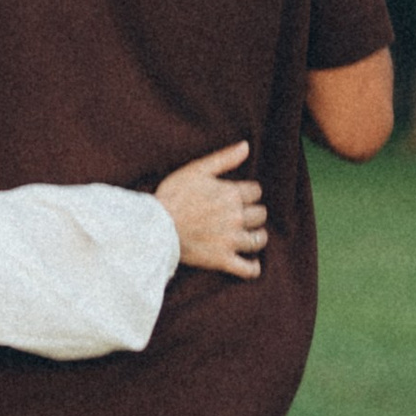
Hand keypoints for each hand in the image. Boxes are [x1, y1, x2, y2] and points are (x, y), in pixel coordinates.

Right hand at [153, 140, 266, 277]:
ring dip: (257, 236)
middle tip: (242, 215)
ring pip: (258, 239)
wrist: (155, 226)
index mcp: (231, 194)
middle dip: (253, 213)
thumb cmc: (173, 195)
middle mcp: (235, 217)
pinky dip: (253, 267)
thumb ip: (224, 159)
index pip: (256, 191)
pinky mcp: (222, 260)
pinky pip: (247, 269)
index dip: (249, 192)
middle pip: (260, 214)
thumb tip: (246, 146)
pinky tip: (252, 263)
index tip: (239, 195)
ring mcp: (230, 240)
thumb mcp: (197, 170)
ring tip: (250, 235)